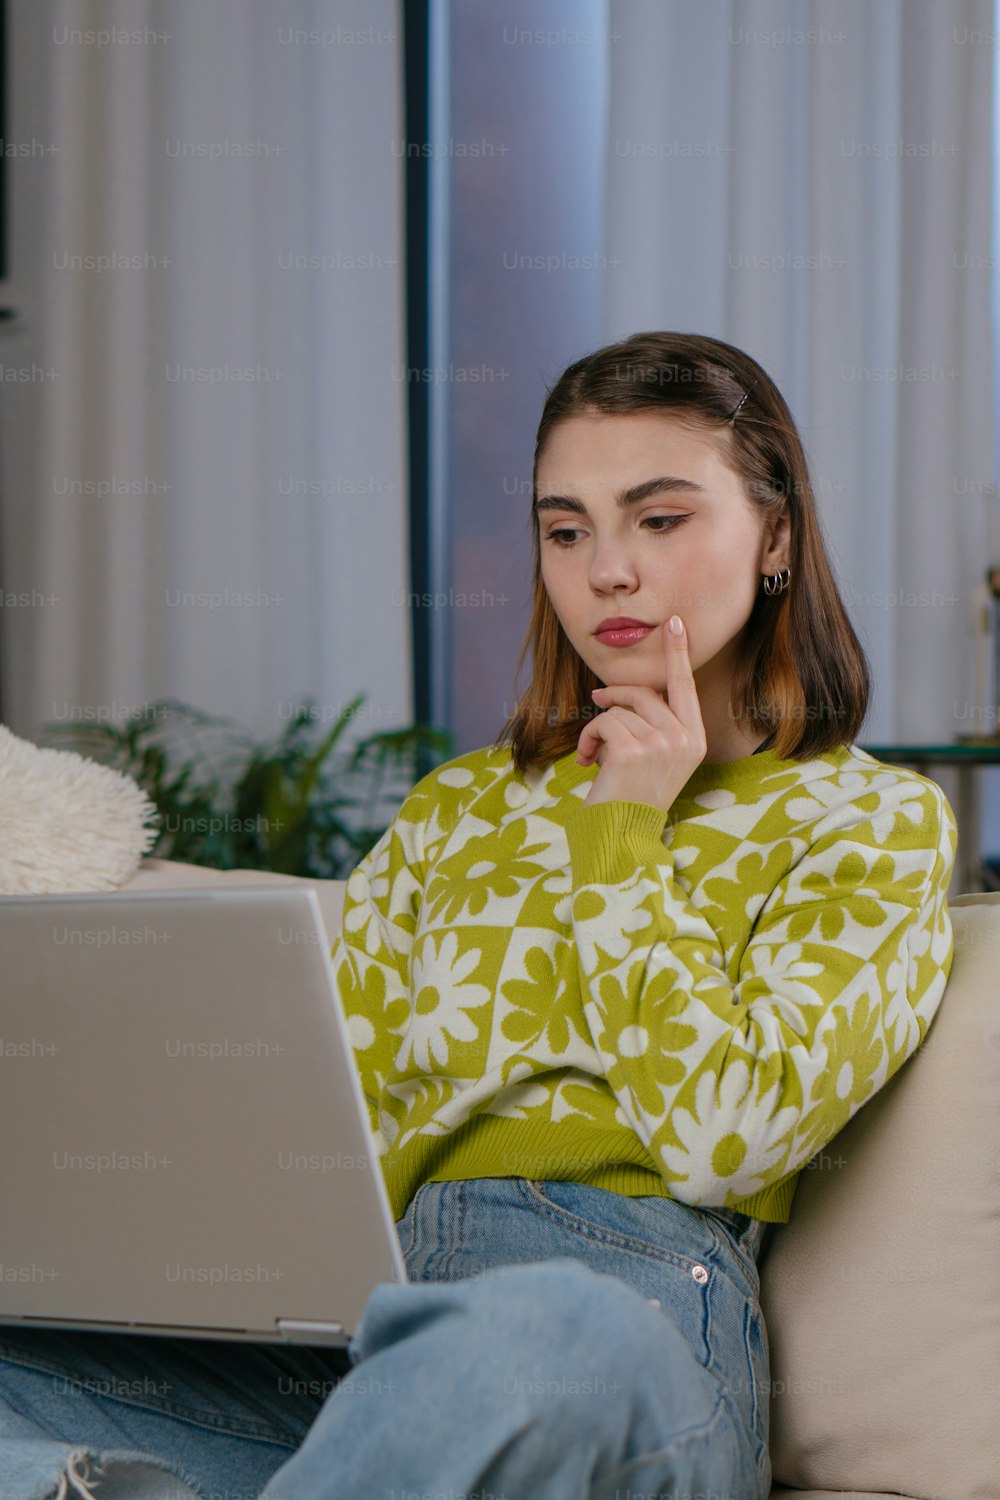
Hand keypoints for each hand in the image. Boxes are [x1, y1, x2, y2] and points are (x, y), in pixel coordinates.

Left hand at [576, 615, 707, 814]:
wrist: (621, 833)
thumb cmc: (631, 795)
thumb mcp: (655, 757)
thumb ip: (653, 723)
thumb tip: (622, 689)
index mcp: (695, 740)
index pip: (686, 687)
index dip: (678, 654)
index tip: (674, 622)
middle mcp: (685, 740)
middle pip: (644, 692)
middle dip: (614, 696)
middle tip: (596, 702)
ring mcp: (663, 744)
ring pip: (620, 709)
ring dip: (598, 727)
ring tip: (594, 754)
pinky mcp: (635, 750)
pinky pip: (604, 722)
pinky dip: (589, 739)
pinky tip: (588, 762)